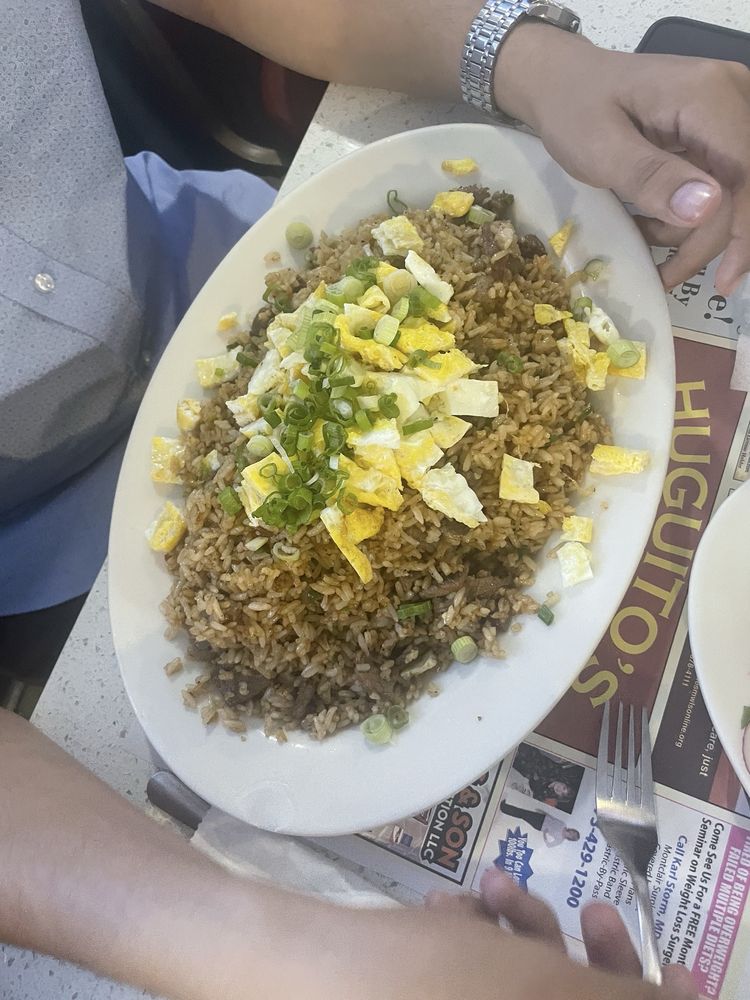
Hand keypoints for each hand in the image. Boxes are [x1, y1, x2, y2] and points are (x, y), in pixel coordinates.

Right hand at [305, 868, 696, 999]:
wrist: (306, 973)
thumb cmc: (431, 983)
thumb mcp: (542, 987)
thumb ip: (615, 998)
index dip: (655, 999)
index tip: (683, 966)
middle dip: (584, 952)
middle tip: (595, 906)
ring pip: (524, 986)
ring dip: (521, 929)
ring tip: (490, 886)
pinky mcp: (433, 999)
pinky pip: (479, 980)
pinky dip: (477, 940)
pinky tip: (448, 904)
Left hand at [495, 24, 749, 294]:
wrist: (563, 83)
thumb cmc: (575, 110)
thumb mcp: (601, 149)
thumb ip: (652, 178)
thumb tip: (707, 209)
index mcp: (707, 97)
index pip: (745, 172)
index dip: (741, 230)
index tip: (723, 278)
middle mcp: (730, 99)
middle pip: (744, 187)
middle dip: (710, 239)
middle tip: (668, 274)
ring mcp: (726, 115)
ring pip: (732, 193)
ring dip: (693, 230)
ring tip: (644, 233)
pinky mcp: (715, 135)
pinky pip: (718, 186)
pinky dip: (687, 216)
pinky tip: (652, 219)